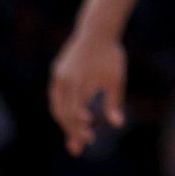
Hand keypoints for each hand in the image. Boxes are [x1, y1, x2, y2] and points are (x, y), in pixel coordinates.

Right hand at [50, 30, 127, 155]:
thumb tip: (118, 125)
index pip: (74, 114)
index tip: (89, 139)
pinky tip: (73, 115)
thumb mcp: (116, 79)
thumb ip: (114, 102)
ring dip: (65, 121)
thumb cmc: (111, 55)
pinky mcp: (57, 71)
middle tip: (81, 145)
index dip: (78, 129)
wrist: (97, 30)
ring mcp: (58, 76)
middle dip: (71, 130)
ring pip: (56, 106)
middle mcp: (64, 80)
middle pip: (62, 113)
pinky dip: (63, 107)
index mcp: (78, 83)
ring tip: (78, 133)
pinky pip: (56, 95)